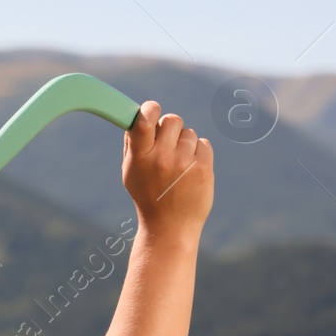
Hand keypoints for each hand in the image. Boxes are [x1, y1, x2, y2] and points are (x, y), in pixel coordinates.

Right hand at [123, 100, 213, 242]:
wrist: (170, 226)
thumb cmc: (148, 196)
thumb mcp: (131, 173)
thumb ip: (131, 145)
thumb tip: (135, 117)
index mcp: (140, 158)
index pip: (144, 121)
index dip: (149, 109)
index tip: (151, 109)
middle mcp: (161, 158)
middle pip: (172, 120)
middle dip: (171, 128)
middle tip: (168, 144)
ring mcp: (184, 163)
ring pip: (189, 133)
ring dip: (185, 143)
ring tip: (179, 165)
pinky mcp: (203, 168)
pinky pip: (203, 143)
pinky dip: (199, 153)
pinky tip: (191, 170)